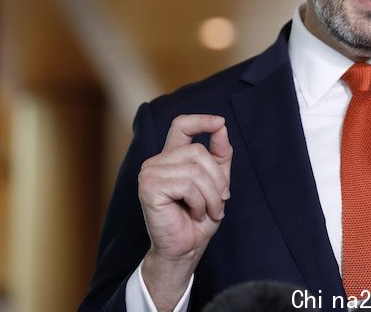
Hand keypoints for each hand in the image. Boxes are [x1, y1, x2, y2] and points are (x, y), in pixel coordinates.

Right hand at [138, 114, 231, 307]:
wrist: (185, 249)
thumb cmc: (198, 218)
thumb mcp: (217, 183)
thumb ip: (219, 155)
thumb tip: (221, 127)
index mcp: (171, 157)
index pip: (181, 125)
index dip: (200, 120)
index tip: (220, 122)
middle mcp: (157, 161)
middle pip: (198, 151)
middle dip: (217, 179)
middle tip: (220, 201)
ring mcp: (150, 173)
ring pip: (195, 170)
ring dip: (211, 195)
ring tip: (209, 211)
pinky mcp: (149, 188)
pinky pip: (187, 185)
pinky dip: (200, 203)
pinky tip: (195, 214)